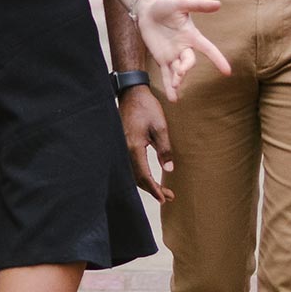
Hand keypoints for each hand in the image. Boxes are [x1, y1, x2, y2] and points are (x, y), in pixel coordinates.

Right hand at [120, 84, 174, 201]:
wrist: (131, 93)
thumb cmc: (146, 107)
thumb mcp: (160, 127)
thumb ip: (164, 149)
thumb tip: (168, 168)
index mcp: (134, 147)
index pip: (144, 175)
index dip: (154, 189)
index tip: (165, 198)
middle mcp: (124, 150)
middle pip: (137, 178)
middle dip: (152, 189)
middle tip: (168, 196)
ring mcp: (121, 147)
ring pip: (132, 173)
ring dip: (146, 183)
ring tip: (161, 189)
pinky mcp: (122, 144)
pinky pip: (129, 165)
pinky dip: (139, 174)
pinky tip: (148, 176)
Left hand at [135, 0, 229, 100]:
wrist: (147, 10)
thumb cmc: (166, 5)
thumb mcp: (182, 3)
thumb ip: (198, 5)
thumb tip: (218, 4)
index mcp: (192, 36)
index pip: (208, 49)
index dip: (218, 59)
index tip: (227, 72)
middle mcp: (185, 48)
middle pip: (190, 62)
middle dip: (186, 68)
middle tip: (180, 72)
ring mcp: (173, 55)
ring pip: (178, 71)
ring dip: (178, 80)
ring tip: (175, 86)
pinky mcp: (161, 59)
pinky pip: (166, 75)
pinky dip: (169, 86)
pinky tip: (172, 99)